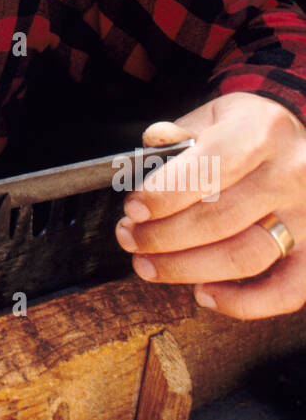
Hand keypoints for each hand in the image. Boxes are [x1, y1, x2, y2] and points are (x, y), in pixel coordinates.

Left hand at [114, 92, 305, 318]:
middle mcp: (290, 175)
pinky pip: (285, 292)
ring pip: (243, 257)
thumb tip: (152, 145)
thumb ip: (180, 133)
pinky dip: (241, 303)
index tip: (134, 209)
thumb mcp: (215, 116)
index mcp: (261, 133)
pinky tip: (203, 294)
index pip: (208, 169)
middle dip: (163, 236)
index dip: (164, 195)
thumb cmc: (250, 133)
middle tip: (130, 238)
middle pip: (219, 219)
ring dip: (186, 269)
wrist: (300, 142)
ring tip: (148, 265)